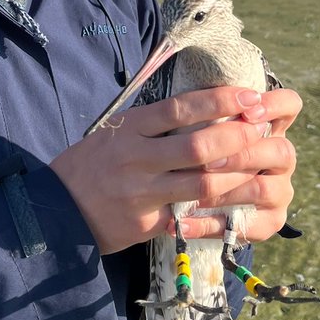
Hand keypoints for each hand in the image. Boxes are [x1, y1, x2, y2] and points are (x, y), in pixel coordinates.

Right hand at [50, 86, 297, 254]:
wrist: (55, 209)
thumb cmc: (91, 164)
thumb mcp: (115, 131)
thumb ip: (153, 122)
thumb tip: (203, 105)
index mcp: (129, 128)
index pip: (180, 108)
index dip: (219, 100)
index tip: (249, 95)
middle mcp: (136, 158)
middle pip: (197, 146)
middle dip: (237, 137)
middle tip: (263, 130)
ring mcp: (141, 193)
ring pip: (201, 184)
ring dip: (238, 176)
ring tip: (263, 167)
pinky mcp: (146, 224)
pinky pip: (191, 218)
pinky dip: (219, 211)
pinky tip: (242, 205)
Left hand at [170, 86, 300, 242]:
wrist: (196, 194)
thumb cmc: (198, 150)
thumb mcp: (201, 129)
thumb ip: (206, 118)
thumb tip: (191, 104)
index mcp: (270, 126)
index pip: (289, 105)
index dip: (275, 106)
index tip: (248, 112)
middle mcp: (281, 159)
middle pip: (281, 151)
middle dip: (242, 155)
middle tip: (207, 162)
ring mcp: (279, 191)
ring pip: (263, 189)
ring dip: (225, 191)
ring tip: (189, 193)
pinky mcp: (269, 222)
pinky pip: (245, 227)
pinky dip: (208, 226)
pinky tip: (181, 224)